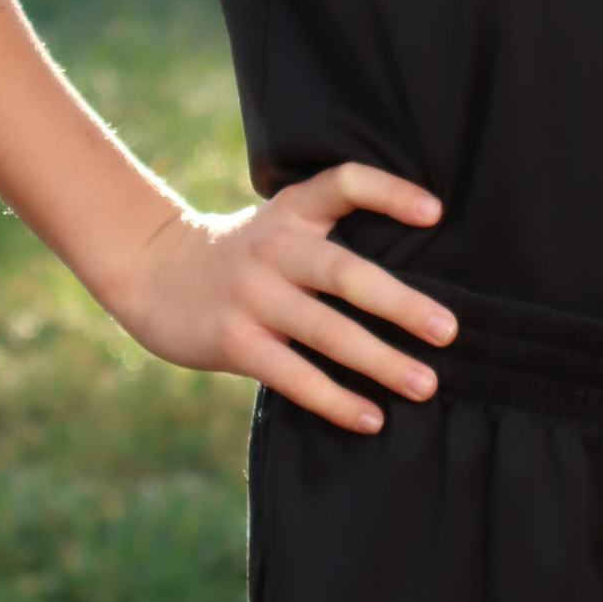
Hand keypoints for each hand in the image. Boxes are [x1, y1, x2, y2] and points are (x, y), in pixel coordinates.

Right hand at [111, 162, 457, 432]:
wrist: (152, 271)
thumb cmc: (242, 253)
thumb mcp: (279, 222)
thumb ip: (329, 234)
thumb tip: (416, 272)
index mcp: (293, 211)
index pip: (345, 183)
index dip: (391, 193)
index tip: (436, 213)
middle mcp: (275, 248)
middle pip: (346, 273)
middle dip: (402, 304)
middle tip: (450, 329)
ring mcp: (253, 296)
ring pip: (327, 331)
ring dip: (381, 361)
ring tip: (426, 384)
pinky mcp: (235, 342)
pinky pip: (294, 376)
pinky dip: (336, 400)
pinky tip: (371, 417)